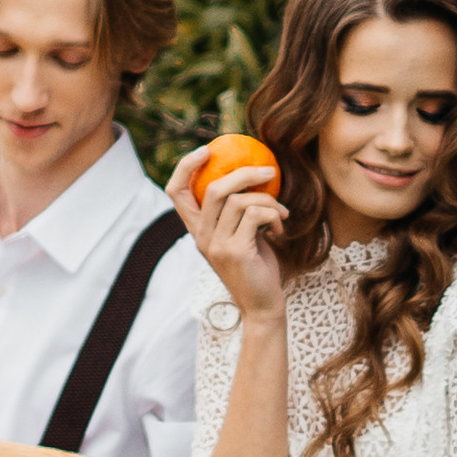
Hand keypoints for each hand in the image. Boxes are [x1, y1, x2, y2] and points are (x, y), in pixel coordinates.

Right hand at [170, 141, 287, 320]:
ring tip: (281, 213)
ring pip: (240, 200)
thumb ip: (236, 211)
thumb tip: (252, 172)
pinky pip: (256, 215)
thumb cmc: (256, 267)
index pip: (175, 192)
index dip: (185, 166)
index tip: (207, 150)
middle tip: (269, 171)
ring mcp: (216, 245)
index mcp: (197, 230)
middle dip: (244, 173)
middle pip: (213, 188)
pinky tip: (280, 229)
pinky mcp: (235, 251)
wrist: (263, 305)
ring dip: (269, 201)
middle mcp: (200, 236)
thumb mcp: (241, 235)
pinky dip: (274, 216)